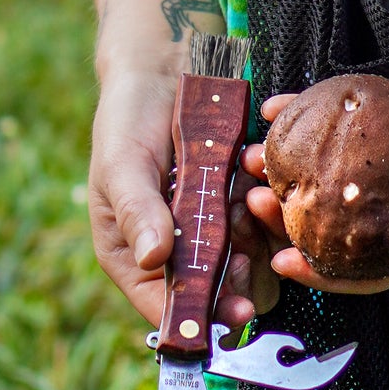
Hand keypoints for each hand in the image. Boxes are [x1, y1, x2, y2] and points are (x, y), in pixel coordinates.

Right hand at [89, 66, 278, 327]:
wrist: (164, 74)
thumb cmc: (127, 121)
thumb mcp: (123, 165)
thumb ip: (136, 211)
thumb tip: (151, 258)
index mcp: (135, 257)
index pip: (168, 306)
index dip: (203, 315)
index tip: (237, 311)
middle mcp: (176, 254)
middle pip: (215, 292)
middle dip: (237, 276)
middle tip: (248, 251)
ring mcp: (211, 233)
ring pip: (247, 261)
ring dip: (255, 235)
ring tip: (248, 197)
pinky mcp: (238, 208)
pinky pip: (263, 226)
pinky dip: (265, 207)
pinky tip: (255, 177)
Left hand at [242, 22, 388, 302]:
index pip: (372, 264)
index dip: (326, 270)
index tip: (286, 262)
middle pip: (341, 220)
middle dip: (293, 218)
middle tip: (253, 202)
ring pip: (334, 170)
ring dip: (291, 166)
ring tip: (251, 157)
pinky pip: (344, 118)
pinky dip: (311, 113)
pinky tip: (278, 108)